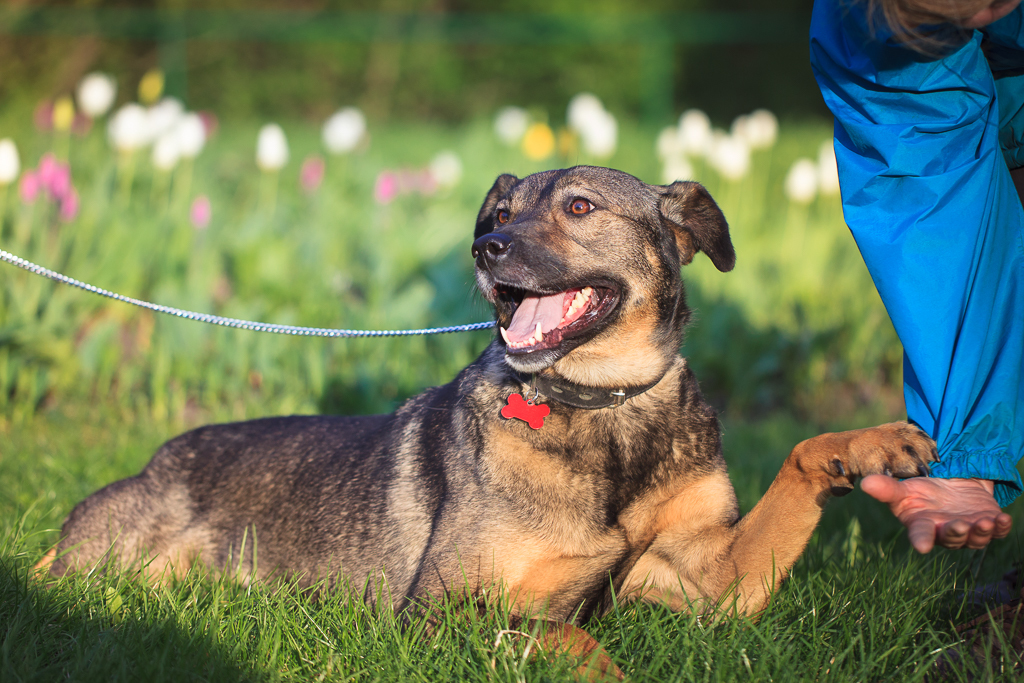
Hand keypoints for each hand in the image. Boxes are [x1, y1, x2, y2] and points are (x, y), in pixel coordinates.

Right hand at [860, 475, 1012, 552]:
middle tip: (960, 525)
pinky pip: (998, 531)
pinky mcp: (988, 523)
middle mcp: (946, 532)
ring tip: (985, 521)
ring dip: (981, 532)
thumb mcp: (904, 488)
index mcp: (923, 525)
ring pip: (976, 539)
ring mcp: (969, 530)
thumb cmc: (921, 491)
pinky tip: (1003, 518)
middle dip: (957, 534)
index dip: (922, 540)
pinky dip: (1002, 527)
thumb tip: (865, 482)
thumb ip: (887, 488)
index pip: (921, 535)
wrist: (950, 483)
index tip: (923, 546)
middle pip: (952, 538)